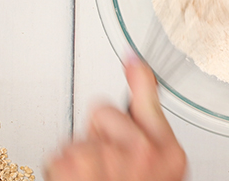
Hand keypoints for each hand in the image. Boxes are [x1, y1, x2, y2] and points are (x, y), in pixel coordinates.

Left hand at [45, 56, 185, 180]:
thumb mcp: (160, 162)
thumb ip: (147, 111)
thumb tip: (134, 61)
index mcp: (167, 152)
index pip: (146, 102)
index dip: (137, 79)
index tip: (131, 59)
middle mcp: (141, 153)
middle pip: (102, 113)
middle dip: (100, 135)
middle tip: (108, 168)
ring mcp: (107, 160)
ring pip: (79, 137)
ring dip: (80, 159)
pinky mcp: (74, 166)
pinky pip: (60, 154)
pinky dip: (63, 172)